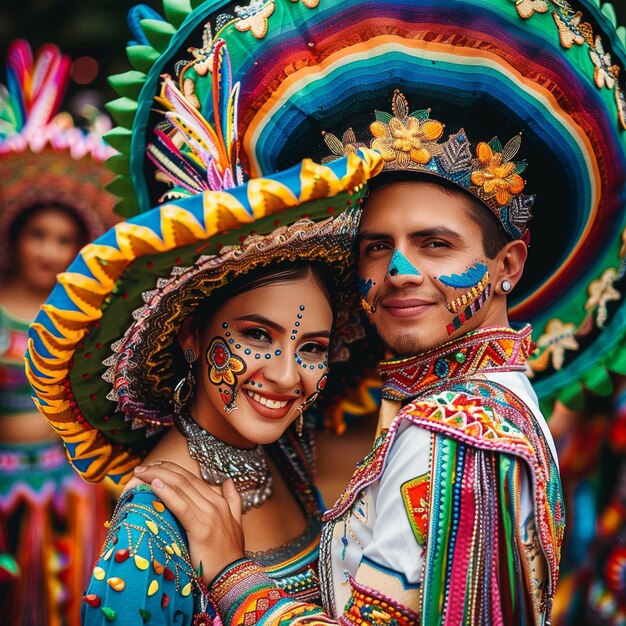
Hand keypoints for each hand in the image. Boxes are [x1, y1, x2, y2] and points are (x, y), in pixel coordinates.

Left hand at [134, 461, 244, 583]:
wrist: (234, 576)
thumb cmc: (230, 552)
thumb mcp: (236, 522)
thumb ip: (233, 500)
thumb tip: (228, 481)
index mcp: (219, 501)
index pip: (192, 478)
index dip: (172, 469)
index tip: (155, 466)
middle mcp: (214, 504)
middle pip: (184, 480)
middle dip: (161, 469)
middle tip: (142, 467)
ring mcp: (209, 516)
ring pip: (181, 488)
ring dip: (159, 477)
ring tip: (142, 472)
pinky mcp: (201, 530)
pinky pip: (181, 507)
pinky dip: (168, 494)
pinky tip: (155, 485)